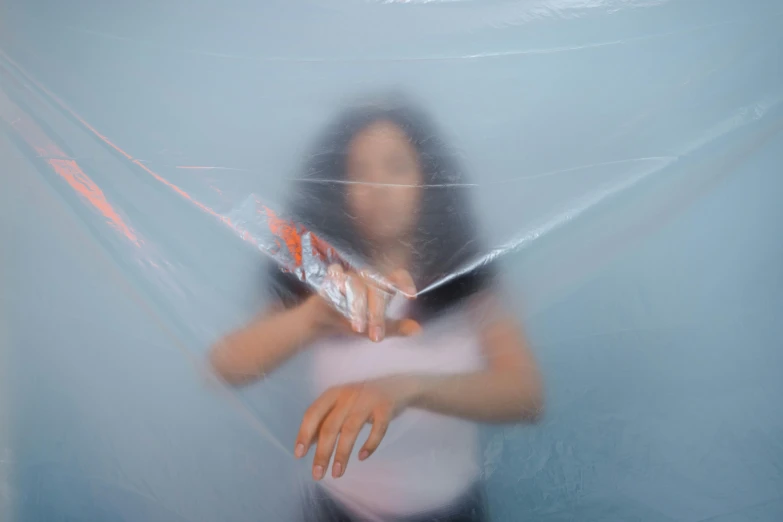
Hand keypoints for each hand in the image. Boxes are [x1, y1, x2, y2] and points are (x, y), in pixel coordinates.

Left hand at [293, 375, 420, 479]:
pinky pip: (377, 429)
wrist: (399, 385)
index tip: (299, 455)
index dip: (304, 434)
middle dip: (322, 453)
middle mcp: (348, 395)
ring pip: (350, 430)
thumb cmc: (363, 398)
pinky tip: (362, 457)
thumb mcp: (342, 403)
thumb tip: (308, 443)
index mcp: (333, 393)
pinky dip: (369, 445)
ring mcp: (368, 400)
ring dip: (342, 454)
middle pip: (330, 426)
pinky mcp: (386, 407)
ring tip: (337, 473)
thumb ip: (326, 419)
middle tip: (317, 474)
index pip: (313, 413)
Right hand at [307, 264, 421, 341]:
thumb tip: (417, 329)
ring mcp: (348, 277)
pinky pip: (335, 277)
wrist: (323, 320)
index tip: (411, 296)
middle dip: (376, 314)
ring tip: (358, 329)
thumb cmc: (353, 320)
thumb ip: (396, 328)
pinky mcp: (330, 280)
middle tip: (376, 336)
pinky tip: (339, 304)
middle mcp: (366, 279)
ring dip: (357, 308)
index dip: (404, 282)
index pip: (396, 276)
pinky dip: (337, 288)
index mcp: (381, 286)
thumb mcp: (375, 327)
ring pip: (356, 285)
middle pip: (376, 288)